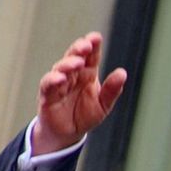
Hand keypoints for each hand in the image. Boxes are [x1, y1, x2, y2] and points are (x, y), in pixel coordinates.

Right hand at [32, 31, 126, 153]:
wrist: (69, 133)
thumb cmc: (85, 114)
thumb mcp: (104, 104)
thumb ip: (112, 90)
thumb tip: (123, 73)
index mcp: (88, 74)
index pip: (90, 56)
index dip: (92, 46)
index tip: (96, 37)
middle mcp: (73, 75)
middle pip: (74, 57)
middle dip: (79, 49)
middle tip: (86, 45)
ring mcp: (59, 83)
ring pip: (61, 68)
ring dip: (68, 64)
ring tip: (78, 62)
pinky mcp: (47, 95)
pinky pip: (48, 85)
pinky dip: (53, 80)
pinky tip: (60, 78)